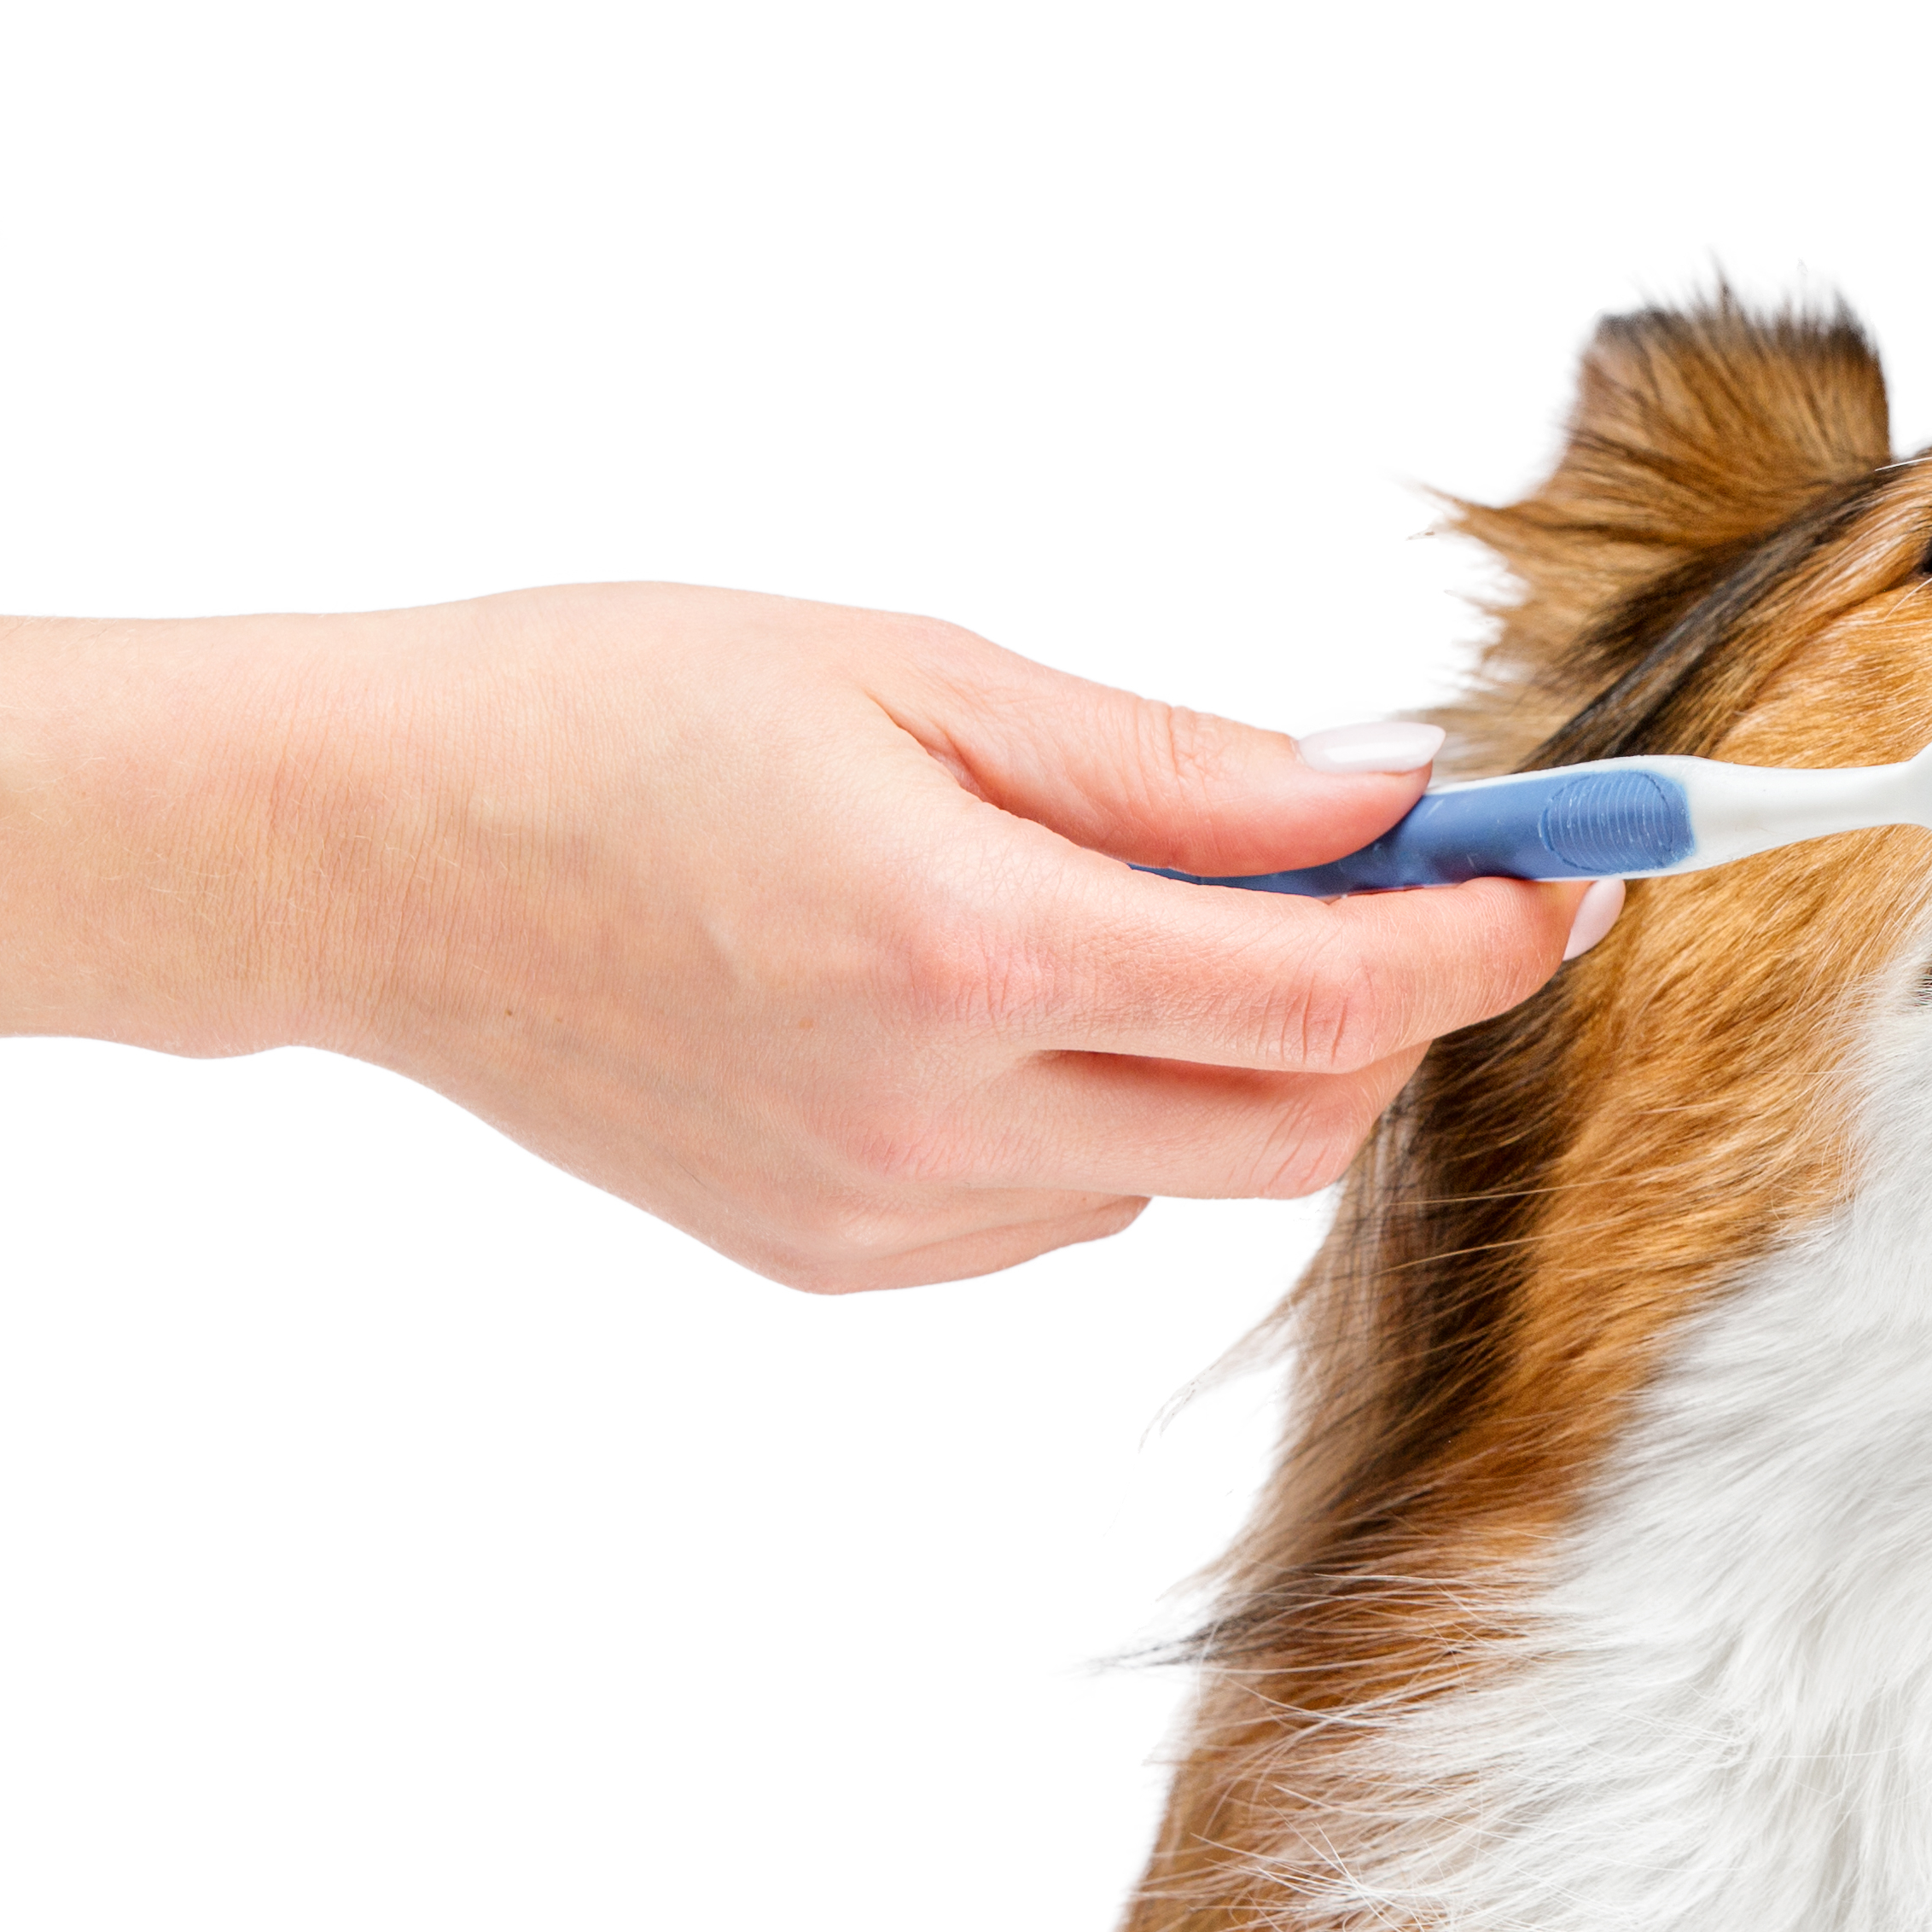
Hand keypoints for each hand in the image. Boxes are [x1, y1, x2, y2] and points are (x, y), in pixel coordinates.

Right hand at [0, 593, 1597, 1288]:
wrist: (360, 852)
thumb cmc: (612, 712)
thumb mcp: (919, 672)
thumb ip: (1175, 769)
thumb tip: (1383, 799)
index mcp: (967, 954)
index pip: (1323, 1001)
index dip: (1483, 942)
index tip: (1570, 878)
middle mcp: (934, 1122)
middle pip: (1298, 1127)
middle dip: (1396, 1014)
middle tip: (1398, 880)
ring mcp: (883, 1215)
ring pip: (1192, 1175)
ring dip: (1245, 1056)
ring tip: (1146, 904)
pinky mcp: (836, 1259)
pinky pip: (1071, 1205)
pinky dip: (1117, 1108)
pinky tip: (1014, 992)